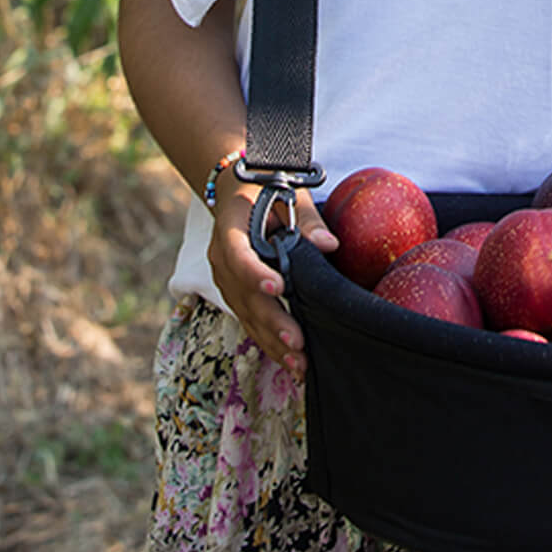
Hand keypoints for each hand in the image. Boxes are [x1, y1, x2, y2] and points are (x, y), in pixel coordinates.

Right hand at [206, 172, 338, 374]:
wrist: (234, 189)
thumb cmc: (266, 187)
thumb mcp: (286, 192)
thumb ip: (306, 220)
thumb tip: (329, 246)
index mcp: (230, 228)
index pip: (238, 255)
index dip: (255, 274)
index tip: (278, 287)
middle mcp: (221, 258)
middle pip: (244, 296)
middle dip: (272, 321)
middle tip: (297, 342)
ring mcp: (225, 279)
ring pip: (246, 316)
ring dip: (271, 341)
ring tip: (298, 364)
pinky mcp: (234, 293)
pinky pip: (249, 320)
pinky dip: (268, 341)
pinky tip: (289, 362)